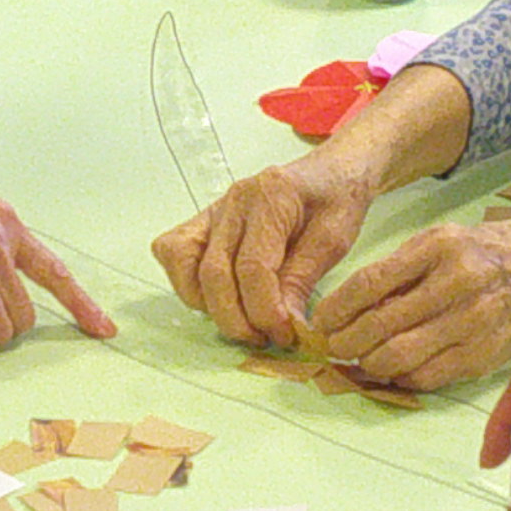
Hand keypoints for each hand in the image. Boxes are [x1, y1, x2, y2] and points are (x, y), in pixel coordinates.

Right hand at [153, 152, 384, 346]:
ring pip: (183, 264)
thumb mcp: (334, 239)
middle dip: (236, 319)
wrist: (331, 170)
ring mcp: (212, 209)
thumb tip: (281, 326)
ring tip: (243, 322)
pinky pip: (174, 253)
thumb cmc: (337, 200)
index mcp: (271, 197)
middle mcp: (233, 201)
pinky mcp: (203, 220)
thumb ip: (302, 280)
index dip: (265, 311)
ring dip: (208, 305)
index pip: (253, 267)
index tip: (284, 336)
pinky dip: (187, 283)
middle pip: (215, 273)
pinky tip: (219, 298)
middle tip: (264, 339)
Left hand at [305, 217, 510, 392]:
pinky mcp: (484, 354)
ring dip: (369, 364)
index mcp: (440, 246)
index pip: (369, 282)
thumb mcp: (447, 240)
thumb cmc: (493, 254)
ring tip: (359, 360)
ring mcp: (473, 321)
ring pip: (399, 356)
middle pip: (379, 325)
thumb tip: (351, 306)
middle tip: (333, 347)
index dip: (336, 309)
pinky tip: (393, 371)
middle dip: (346, 342)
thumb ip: (403, 269)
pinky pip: (428, 376)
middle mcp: (457, 281)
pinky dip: (402, 378)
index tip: (321, 322)